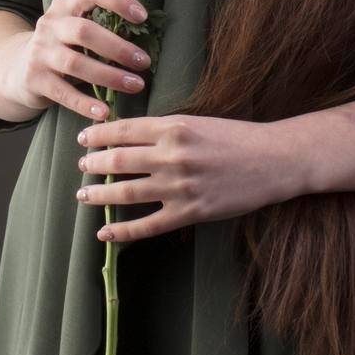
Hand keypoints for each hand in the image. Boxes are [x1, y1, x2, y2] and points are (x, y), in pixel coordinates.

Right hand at [2, 0, 152, 122]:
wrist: (18, 68)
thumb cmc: (64, 44)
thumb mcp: (77, 24)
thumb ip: (104, 22)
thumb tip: (150, 34)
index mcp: (66, 3)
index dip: (118, 0)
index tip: (142, 17)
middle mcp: (50, 23)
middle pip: (84, 32)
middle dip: (118, 48)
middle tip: (144, 62)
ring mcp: (40, 51)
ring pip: (77, 63)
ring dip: (110, 76)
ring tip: (136, 85)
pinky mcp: (35, 79)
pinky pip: (64, 93)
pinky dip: (86, 103)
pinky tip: (106, 112)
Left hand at [75, 113, 309, 242]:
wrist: (273, 161)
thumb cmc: (237, 138)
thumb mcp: (199, 122)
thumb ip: (166, 129)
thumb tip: (130, 136)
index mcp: (174, 127)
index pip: (123, 130)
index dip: (99, 135)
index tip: (84, 139)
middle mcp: (173, 155)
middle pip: (119, 161)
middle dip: (94, 164)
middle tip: (81, 167)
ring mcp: (179, 186)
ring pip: (126, 192)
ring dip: (99, 194)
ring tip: (83, 195)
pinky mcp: (190, 212)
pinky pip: (147, 225)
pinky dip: (122, 230)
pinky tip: (104, 231)